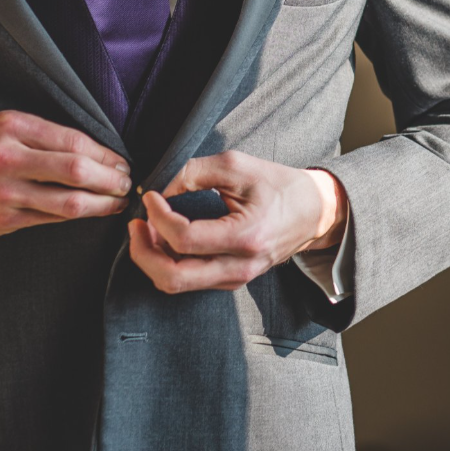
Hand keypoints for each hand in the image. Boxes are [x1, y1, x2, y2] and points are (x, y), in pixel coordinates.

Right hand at [0, 109, 132, 239]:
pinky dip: (76, 216)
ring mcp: (6, 191)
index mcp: (13, 127)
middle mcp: (9, 157)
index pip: (74, 141)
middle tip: (126, 183)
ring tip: (116, 201)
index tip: (122, 162)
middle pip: (76, 169)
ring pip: (69, 200)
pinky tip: (90, 212)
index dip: (106, 155)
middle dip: (110, 179)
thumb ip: (42, 138)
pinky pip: (51, 218)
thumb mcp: (2, 130)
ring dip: (101, 203)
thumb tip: (93, 153)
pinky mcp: (4, 219)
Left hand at [128, 150, 346, 293]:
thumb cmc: (278, 185)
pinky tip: (163, 239)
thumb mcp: (237, 166)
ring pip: (176, 284)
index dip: (157, 217)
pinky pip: (188, 281)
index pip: (184, 239)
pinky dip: (167, 262)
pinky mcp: (230, 281)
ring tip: (146, 228)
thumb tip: (160, 188)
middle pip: (172, 277)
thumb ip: (194, 172)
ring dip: (152, 258)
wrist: (314, 212)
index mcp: (245, 237)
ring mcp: (235, 279)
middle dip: (142, 251)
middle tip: (135, 223)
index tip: (150, 196)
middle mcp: (239, 267)